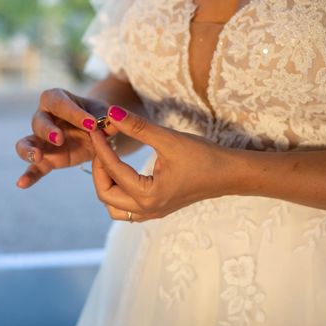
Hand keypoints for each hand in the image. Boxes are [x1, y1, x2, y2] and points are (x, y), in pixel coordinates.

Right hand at [15, 88, 116, 187]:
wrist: (98, 132)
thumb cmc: (97, 116)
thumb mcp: (104, 114)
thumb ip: (107, 119)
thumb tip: (113, 122)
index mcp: (56, 99)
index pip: (60, 103)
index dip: (74, 113)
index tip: (91, 124)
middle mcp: (44, 117)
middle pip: (39, 122)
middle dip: (48, 130)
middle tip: (59, 138)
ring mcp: (42, 140)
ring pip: (27, 143)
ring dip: (29, 149)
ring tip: (36, 156)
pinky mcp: (47, 159)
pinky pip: (35, 168)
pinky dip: (28, 176)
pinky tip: (21, 184)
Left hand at [90, 106, 237, 221]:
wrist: (230, 174)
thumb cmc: (204, 156)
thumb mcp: (169, 139)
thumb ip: (138, 127)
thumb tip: (112, 113)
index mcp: (149, 196)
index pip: (113, 171)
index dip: (101, 147)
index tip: (95, 129)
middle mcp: (147, 209)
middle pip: (105, 195)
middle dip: (99, 169)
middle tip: (102, 145)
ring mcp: (152, 212)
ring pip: (113, 206)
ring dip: (106, 183)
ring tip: (110, 159)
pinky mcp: (156, 209)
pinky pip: (126, 207)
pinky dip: (118, 190)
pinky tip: (122, 171)